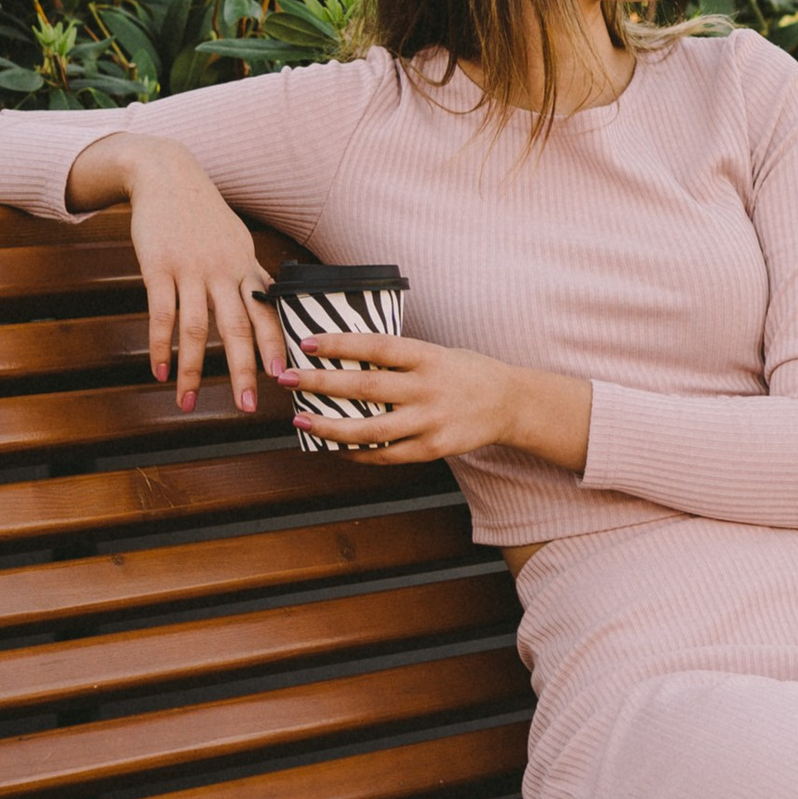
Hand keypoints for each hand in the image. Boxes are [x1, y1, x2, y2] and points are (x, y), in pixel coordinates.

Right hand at [65, 134, 284, 413]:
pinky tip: (159, 371)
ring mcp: (190, 269)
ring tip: (187, 403)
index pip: (267, 312)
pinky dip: (160, 345)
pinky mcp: (158, 267)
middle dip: (243, 370)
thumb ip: (249, 275)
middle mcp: (224, 271)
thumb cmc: (203, 213)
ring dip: (192, 370)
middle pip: (237, 328)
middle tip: (247, 407)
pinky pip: (161, 313)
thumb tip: (270, 304)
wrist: (167, 174)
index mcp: (245, 267)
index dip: (277, 345)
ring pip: (195, 328)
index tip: (285, 376)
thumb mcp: (235, 241)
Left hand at [288, 335, 591, 472]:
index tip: (307, 343)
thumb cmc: (466, 372)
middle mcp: (428, 389)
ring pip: (370, 430)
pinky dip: (358, 453)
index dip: (340, 345)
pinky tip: (336, 447)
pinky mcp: (433, 449)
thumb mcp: (437, 353)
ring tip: (301, 421)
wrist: (510, 403)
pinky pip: (387, 455)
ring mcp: (430, 421)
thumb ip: (401, 359)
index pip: (376, 347)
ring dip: (330, 427)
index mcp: (428, 357)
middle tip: (288, 379)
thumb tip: (347, 358)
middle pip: (365, 388)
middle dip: (321, 384)